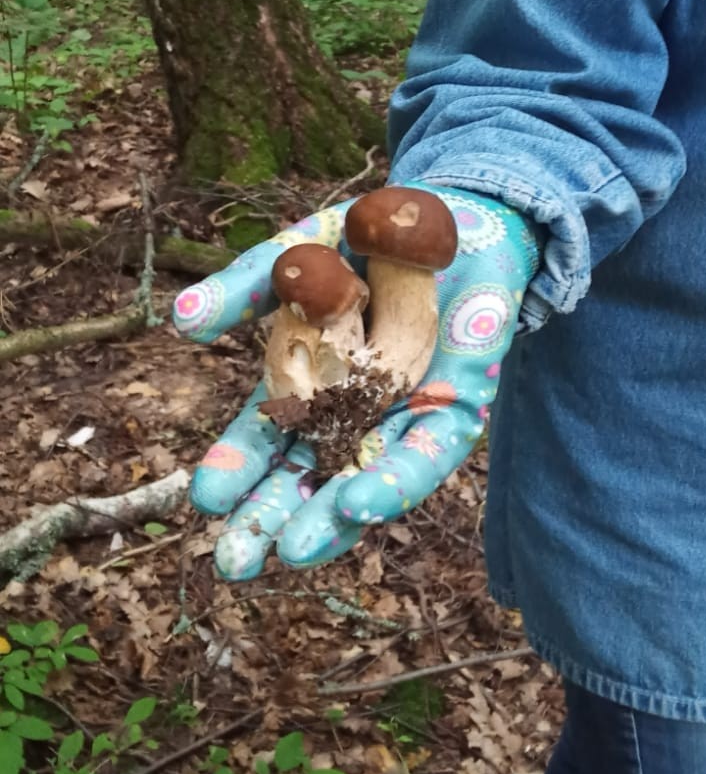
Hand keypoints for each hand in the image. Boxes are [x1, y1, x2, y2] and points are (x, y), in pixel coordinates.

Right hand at [173, 189, 540, 578]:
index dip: (236, 467)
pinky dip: (391, 481)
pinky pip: (425, 456)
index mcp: (306, 382)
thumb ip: (247, 289)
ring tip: (294, 552)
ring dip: (328, 519)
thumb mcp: (298, 254)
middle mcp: (351, 412)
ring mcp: (402, 417)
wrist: (453, 211)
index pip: (263, 439)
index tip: (205, 498)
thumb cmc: (369, 236)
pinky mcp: (456, 409)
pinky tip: (359, 505)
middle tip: (234, 562)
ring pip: (362, 481)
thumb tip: (181, 322)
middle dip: (270, 520)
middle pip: (305, 478)